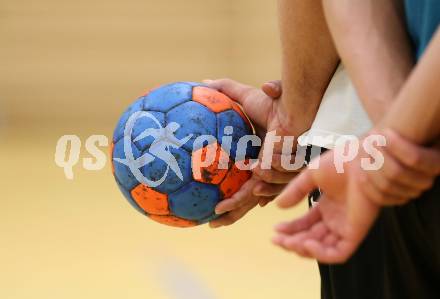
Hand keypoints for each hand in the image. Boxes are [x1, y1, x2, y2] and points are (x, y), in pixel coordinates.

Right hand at [205, 78, 298, 226]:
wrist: (293, 106)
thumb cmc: (274, 102)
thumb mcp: (245, 96)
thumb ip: (225, 89)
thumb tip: (203, 84)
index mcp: (252, 156)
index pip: (237, 179)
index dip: (227, 193)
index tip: (212, 203)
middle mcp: (260, 167)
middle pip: (243, 194)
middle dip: (230, 211)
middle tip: (212, 222)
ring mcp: (268, 172)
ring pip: (251, 196)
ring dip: (236, 207)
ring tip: (216, 216)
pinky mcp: (275, 172)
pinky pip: (262, 187)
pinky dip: (252, 193)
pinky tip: (248, 198)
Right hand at [272, 129, 439, 262]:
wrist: (362, 162)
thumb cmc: (341, 163)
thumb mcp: (311, 175)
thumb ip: (295, 191)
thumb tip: (278, 206)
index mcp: (327, 206)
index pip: (305, 224)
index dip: (290, 229)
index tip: (275, 229)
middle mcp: (335, 219)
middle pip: (311, 238)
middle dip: (292, 241)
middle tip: (277, 240)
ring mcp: (345, 228)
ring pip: (322, 249)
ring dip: (303, 249)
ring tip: (289, 242)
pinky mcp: (355, 234)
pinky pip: (338, 254)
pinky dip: (321, 254)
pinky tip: (306, 244)